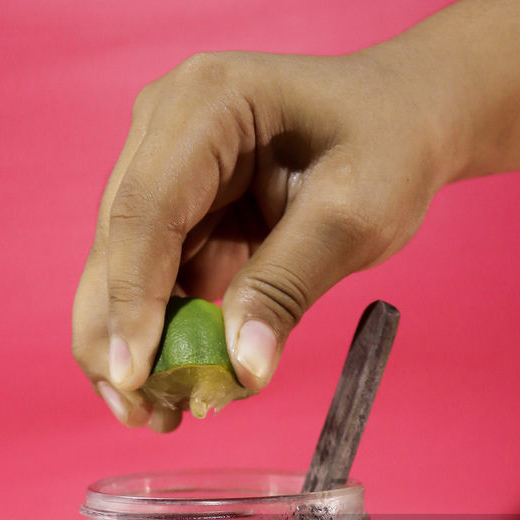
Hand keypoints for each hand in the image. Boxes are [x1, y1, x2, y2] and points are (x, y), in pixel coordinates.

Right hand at [72, 46, 452, 428]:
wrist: (405, 120)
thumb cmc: (389, 146)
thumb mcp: (353, 216)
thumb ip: (287, 286)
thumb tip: (240, 368)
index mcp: (205, 103)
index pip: (145, 210)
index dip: (131, 299)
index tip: (133, 376)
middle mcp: (164, 130)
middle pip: (113, 245)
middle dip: (116, 336)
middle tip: (140, 414)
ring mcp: (164, 171)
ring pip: (119, 273)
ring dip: (132, 347)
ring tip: (159, 416)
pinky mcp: (177, 214)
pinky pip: (152, 285)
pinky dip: (161, 339)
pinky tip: (180, 388)